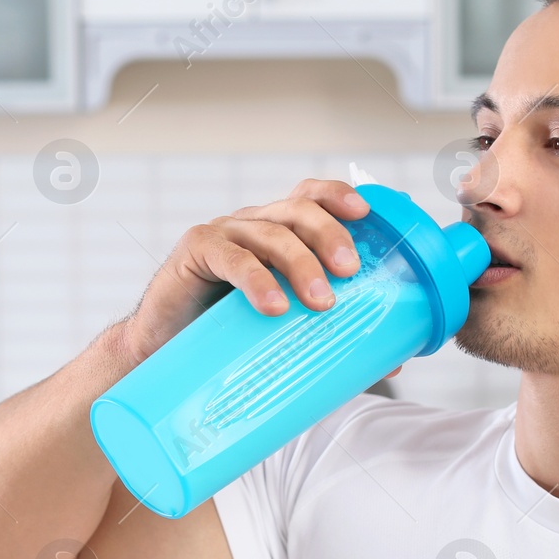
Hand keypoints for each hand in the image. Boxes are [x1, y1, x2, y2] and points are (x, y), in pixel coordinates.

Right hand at [116, 179, 369, 364]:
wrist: (163, 352)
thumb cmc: (228, 336)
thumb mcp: (285, 328)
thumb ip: (333, 335)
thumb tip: (394, 360)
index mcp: (279, 233)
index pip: (311, 198)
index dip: (338, 197)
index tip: (366, 212)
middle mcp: (253, 224)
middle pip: (297, 210)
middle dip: (329, 235)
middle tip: (350, 271)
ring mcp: (223, 234)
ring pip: (269, 233)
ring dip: (300, 264)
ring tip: (321, 302)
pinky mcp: (194, 251)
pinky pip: (230, 257)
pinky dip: (255, 279)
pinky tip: (273, 306)